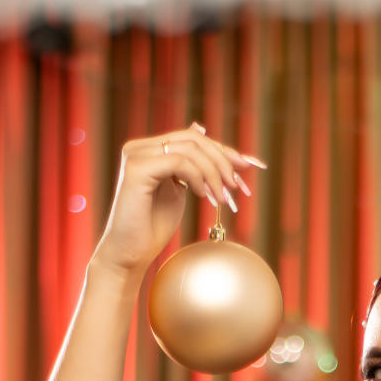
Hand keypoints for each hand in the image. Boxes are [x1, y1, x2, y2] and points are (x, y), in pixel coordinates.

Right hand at [91, 123, 266, 281]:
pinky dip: (197, 177)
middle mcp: (140, 147)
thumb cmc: (153, 227)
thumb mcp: (180, 190)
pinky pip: (178, 162)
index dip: (224, 151)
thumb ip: (190, 165)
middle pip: (194, 139)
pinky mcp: (136, 169)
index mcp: (150, 149)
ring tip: (221, 198)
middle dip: (223, 161)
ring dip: (214, 173)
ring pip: (189, 149)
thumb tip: (202, 128)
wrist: (130, 253)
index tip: (250, 166)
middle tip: (237, 186)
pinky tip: (203, 196)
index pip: (193, 138)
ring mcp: (136, 155)